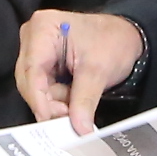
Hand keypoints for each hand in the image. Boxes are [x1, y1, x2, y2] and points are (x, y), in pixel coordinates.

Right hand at [17, 9, 142, 133]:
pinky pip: (44, 89)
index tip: (47, 119)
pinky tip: (73, 102)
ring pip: (36, 88)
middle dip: (49, 103)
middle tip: (67, 120)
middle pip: (30, 81)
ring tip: (77, 108)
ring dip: (55, 103)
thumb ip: (85, 101)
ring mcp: (38, 51)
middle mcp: (34, 38)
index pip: (32, 70)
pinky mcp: (45, 64)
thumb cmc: (113, 39)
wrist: (127, 36)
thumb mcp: (99, 71)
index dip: (38, 98)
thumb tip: (78, 127)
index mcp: (43, 28)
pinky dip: (58, 99)